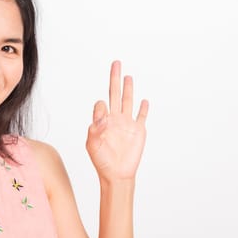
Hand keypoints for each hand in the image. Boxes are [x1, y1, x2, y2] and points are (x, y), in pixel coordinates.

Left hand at [86, 60, 148, 183]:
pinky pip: (142, 116)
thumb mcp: (92, 143)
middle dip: (115, 78)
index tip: (102, 117)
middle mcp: (115, 119)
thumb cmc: (102, 161)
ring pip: (128, 101)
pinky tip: (145, 101)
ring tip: (128, 76)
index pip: (101, 104)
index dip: (101, 108)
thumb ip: (96, 126)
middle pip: (115, 93)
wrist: (116, 174)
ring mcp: (128, 124)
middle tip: (116, 63)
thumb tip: (104, 111)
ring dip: (128, 88)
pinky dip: (143, 108)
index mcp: (103, 121)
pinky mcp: (139, 131)